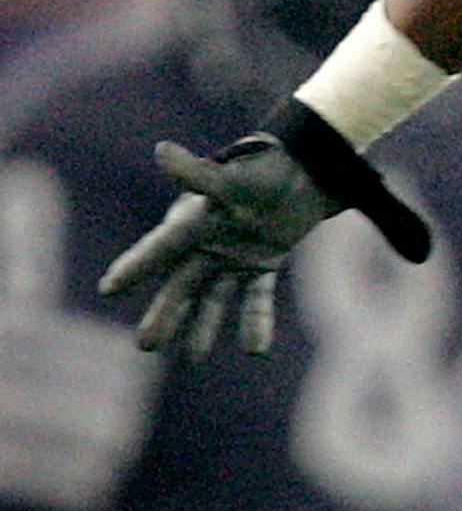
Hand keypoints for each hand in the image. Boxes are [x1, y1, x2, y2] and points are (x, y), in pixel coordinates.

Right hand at [97, 136, 337, 358]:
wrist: (304, 168)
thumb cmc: (262, 168)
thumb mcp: (230, 176)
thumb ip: (197, 174)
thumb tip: (161, 151)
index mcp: (194, 222)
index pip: (159, 248)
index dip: (134, 267)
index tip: (107, 288)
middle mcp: (207, 244)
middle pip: (181, 285)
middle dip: (164, 314)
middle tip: (145, 346)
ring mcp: (233, 257)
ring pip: (213, 298)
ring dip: (203, 327)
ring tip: (192, 359)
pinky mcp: (262, 264)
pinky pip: (255, 298)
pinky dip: (255, 321)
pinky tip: (256, 350)